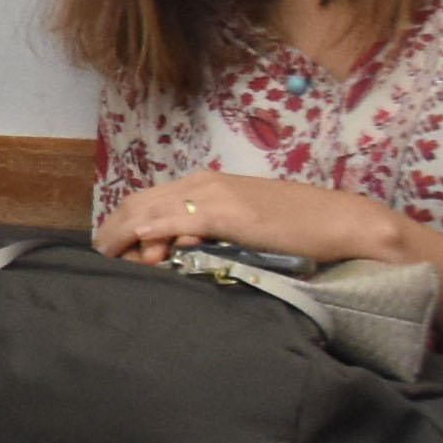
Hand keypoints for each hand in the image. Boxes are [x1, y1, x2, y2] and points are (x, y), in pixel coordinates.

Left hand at [95, 172, 394, 270]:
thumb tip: (173, 248)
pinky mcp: (230, 213)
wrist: (339, 221)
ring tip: (114, 259)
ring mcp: (215, 195)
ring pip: (152, 210)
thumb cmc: (294, 228)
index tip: (110, 251)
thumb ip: (205, 232)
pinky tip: (140, 242)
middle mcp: (202, 183)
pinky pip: (182, 219)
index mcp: (203, 184)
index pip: (144, 200)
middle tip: (104, 259)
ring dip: (127, 235)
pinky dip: (156, 228)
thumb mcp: (239, 226)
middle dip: (114, 231)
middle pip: (137, 203)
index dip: (119, 225)